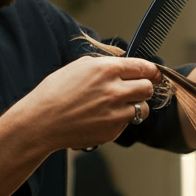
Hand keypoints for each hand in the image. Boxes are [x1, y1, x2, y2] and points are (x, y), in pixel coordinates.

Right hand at [24, 55, 158, 151]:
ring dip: (135, 106)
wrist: (42, 121)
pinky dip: (121, 120)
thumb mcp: (79, 67)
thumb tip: (123, 66)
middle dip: (144, 87)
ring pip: (143, 108)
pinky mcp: (113, 130)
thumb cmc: (55, 92)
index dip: (151, 70)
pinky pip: (127, 123)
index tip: (153, 73)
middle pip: (148, 88)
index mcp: (106, 69)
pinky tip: (103, 117)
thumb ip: (105, 65)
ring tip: (118, 105)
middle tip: (136, 89)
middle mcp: (114, 90)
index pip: (143, 67)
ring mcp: (115, 112)